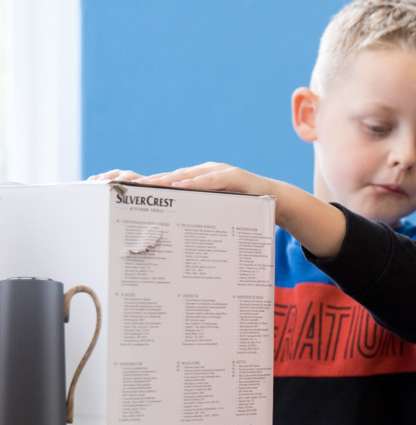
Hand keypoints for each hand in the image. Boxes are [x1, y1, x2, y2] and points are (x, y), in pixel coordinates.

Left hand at [92, 162, 345, 256]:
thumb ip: (200, 224)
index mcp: (197, 185)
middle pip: (171, 179)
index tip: (125, 196)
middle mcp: (204, 174)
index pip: (167, 186)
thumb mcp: (218, 219)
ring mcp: (219, 173)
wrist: (281, 202)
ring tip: (147, 187)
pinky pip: (212, 180)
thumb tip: (178, 251)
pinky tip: (180, 186)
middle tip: (127, 190)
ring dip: (167, 181)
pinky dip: (196, 183)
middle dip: (149, 184)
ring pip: (187, 177)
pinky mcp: (235, 177)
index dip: (147, 190)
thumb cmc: (246, 213)